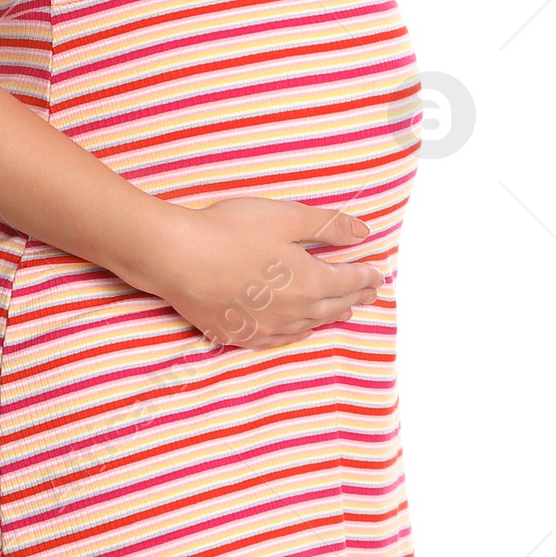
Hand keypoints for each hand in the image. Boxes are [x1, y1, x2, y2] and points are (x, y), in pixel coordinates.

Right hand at [142, 197, 385, 348]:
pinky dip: (298, 331)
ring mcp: (266, 328)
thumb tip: (363, 233)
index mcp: (309, 282)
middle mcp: (293, 312)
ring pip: (308, 325)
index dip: (365, 276)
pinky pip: (279, 339)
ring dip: (329, 316)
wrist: (177, 258)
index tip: (379, 275)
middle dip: (354, 298)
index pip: (348, 281)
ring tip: (342, 312)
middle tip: (369, 295)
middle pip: (333, 306)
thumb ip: (328, 227)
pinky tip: (299, 328)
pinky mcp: (239, 335)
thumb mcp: (286, 217)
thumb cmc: (230, 231)